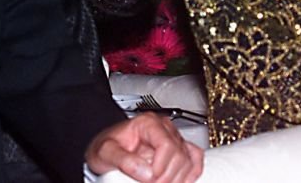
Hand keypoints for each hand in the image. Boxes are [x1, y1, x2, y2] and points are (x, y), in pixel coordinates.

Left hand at [85, 113, 203, 181]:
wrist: (107, 148)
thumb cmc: (106, 146)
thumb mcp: (106, 152)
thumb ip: (124, 161)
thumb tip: (147, 173)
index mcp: (148, 123)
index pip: (167, 145)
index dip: (162, 167)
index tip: (151, 180)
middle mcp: (164, 128)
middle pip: (180, 155)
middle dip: (167, 177)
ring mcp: (173, 139)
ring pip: (190, 159)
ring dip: (178, 178)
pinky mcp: (178, 150)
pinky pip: (195, 160)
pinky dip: (191, 174)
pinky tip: (179, 181)